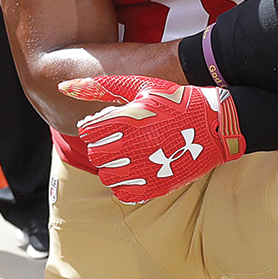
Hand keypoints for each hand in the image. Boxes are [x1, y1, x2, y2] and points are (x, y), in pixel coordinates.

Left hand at [61, 75, 246, 204]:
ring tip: (127, 155)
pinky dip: (124, 183)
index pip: (88, 131)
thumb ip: (99, 87)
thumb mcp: (139, 85)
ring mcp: (147, 168)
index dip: (94, 127)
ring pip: (107, 175)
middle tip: (117, 140)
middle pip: (95, 154)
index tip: (106, 125)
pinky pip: (124, 193)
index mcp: (129, 119)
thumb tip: (62, 86)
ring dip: (111, 166)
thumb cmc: (175, 101)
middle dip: (101, 146)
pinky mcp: (158, 186)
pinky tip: (135, 170)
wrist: (215, 125)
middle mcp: (136, 145)